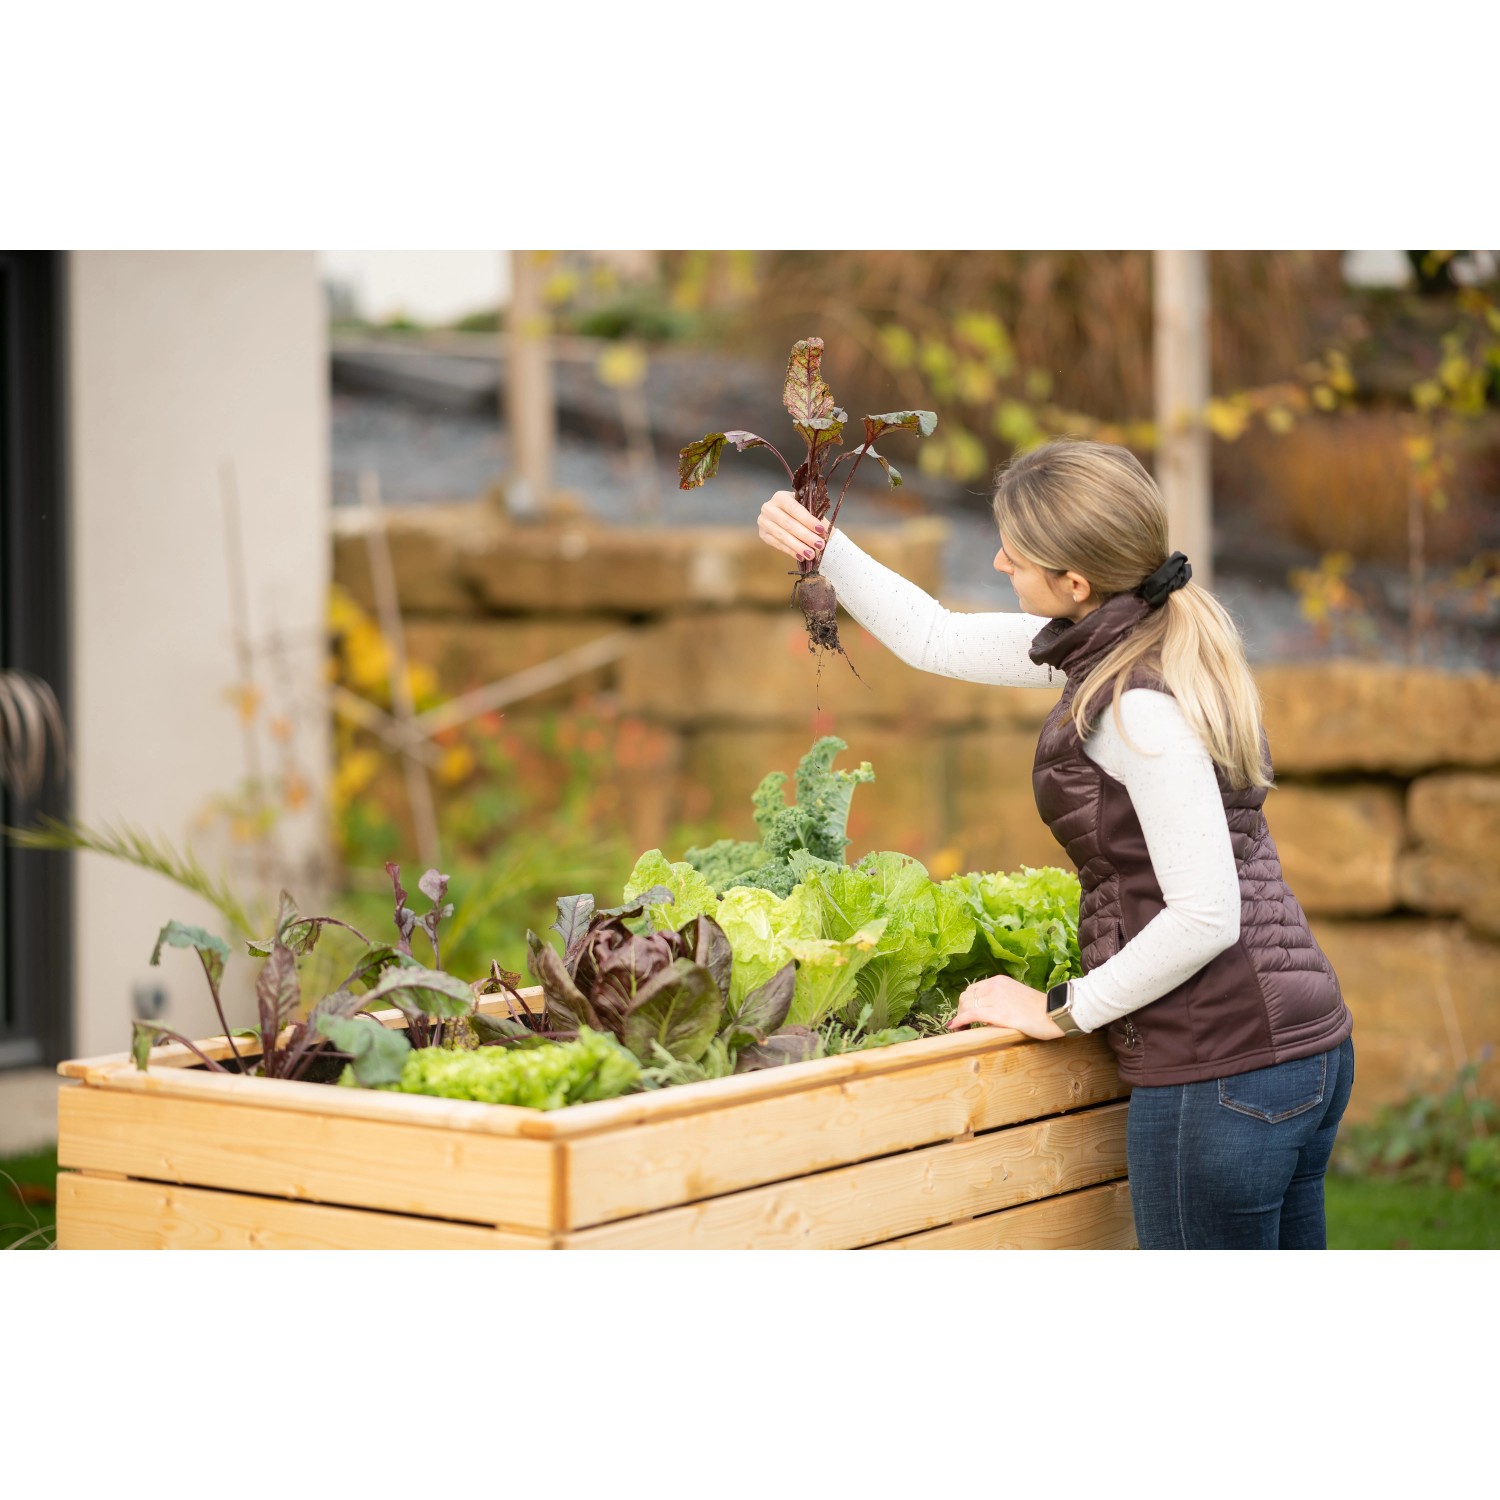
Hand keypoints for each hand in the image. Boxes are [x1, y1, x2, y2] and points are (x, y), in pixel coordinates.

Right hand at [757, 489, 826, 563]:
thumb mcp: (808, 510)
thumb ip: (813, 517)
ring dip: (798, 546)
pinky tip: (801, 556)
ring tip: (811, 554)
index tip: (821, 530)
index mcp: (780, 497)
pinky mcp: (763, 535)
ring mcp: (763, 522)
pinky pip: (777, 545)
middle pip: (788, 523)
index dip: (808, 520)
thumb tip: (821, 531)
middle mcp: (768, 507)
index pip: (794, 508)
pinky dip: (791, 551)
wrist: (791, 519)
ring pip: (782, 536)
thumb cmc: (803, 514)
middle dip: (805, 535)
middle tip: (819, 545)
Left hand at [946, 974, 1063, 1039]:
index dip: (966, 1003)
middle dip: (961, 1009)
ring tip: (962, 1028)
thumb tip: (986, 1014)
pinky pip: (970, 1014)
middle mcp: (994, 985)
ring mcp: (995, 997)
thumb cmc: (1040, 1010)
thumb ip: (1001, 999)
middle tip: (963, 1023)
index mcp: (999, 980)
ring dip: (960, 1016)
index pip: (973, 989)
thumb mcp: (1016, 996)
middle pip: (966, 996)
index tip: (965, 1014)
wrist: (1054, 1013)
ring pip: (966, 1005)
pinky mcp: (996, 1012)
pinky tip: (954, 1027)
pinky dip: (959, 1020)